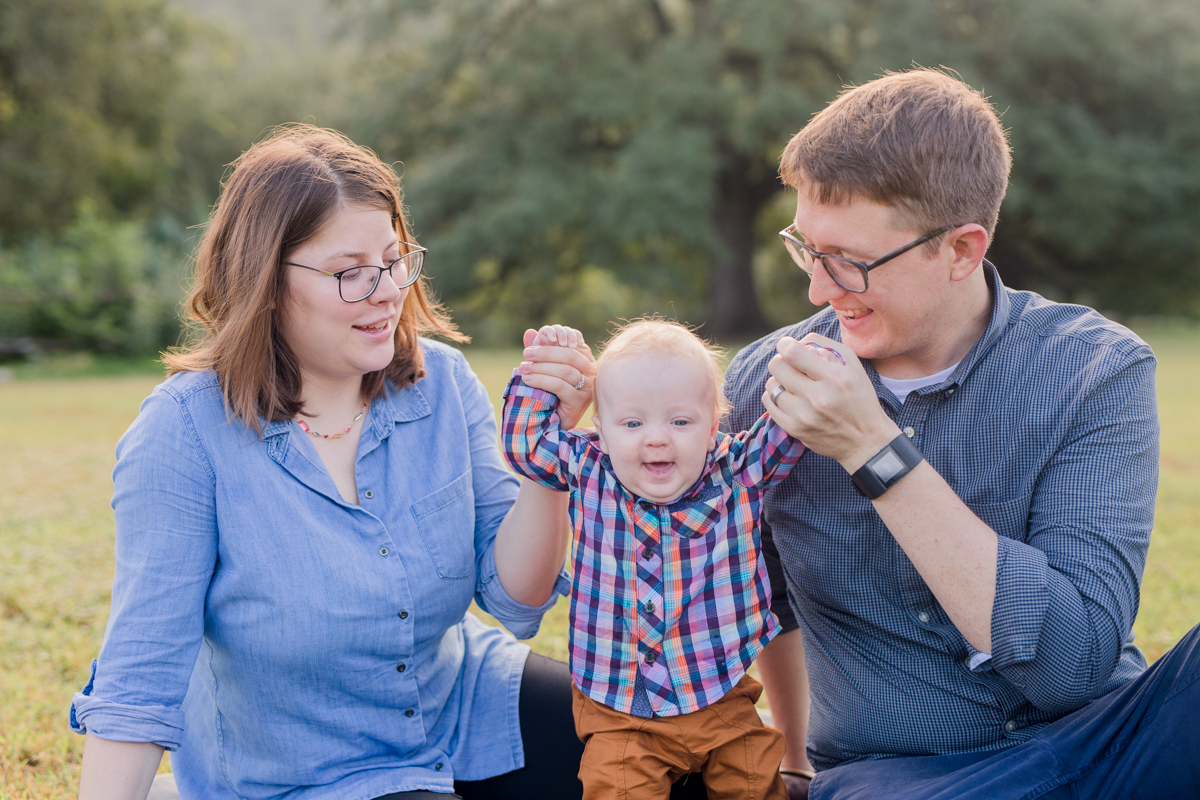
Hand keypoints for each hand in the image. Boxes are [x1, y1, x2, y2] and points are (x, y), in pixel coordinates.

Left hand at [518, 324, 594, 427]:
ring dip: (540, 367)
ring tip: (524, 368)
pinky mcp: (580, 402)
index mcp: (586, 360)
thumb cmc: (549, 392)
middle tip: (526, 353)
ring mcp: (588, 388)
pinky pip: (559, 386)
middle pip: (570, 355)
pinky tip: (527, 380)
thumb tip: (529, 332)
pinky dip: (541, 381)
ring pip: (564, 371)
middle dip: (545, 352)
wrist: (553, 421)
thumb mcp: (544, 368)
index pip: (572, 345)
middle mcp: (591, 373)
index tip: (535, 341)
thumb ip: (539, 351)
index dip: (554, 341)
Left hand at [763, 333, 898, 471]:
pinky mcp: (794, 429)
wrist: (866, 441)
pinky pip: (769, 403)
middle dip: (782, 360)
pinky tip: (788, 396)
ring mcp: (803, 416)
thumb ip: (827, 346)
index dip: (785, 344)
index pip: (792, 353)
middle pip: (777, 366)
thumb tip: (800, 340)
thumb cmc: (860, 398)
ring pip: (771, 385)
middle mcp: (817, 397)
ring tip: (793, 383)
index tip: (788, 346)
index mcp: (834, 378)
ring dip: (779, 380)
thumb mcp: (853, 366)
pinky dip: (774, 396)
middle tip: (791, 365)